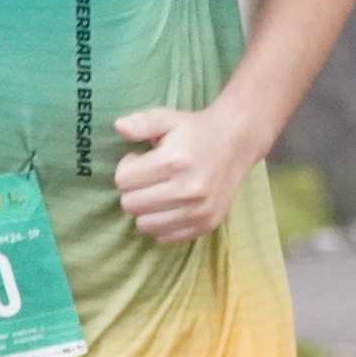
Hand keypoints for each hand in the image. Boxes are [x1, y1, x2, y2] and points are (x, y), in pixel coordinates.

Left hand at [112, 105, 264, 244]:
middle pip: (130, 205)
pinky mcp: (206, 225)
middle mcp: (187, 190)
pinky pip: (164, 237)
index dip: (127, 168)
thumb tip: (119, 127)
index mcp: (173, 161)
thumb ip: (141, 123)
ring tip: (158, 191)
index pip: (123, 180)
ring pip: (144, 225)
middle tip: (149, 177)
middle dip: (133, 190)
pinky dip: (161, 224)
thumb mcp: (167, 118)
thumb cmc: (195, 130)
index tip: (140, 160)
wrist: (236, 142)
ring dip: (145, 209)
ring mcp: (198, 211)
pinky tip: (170, 205)